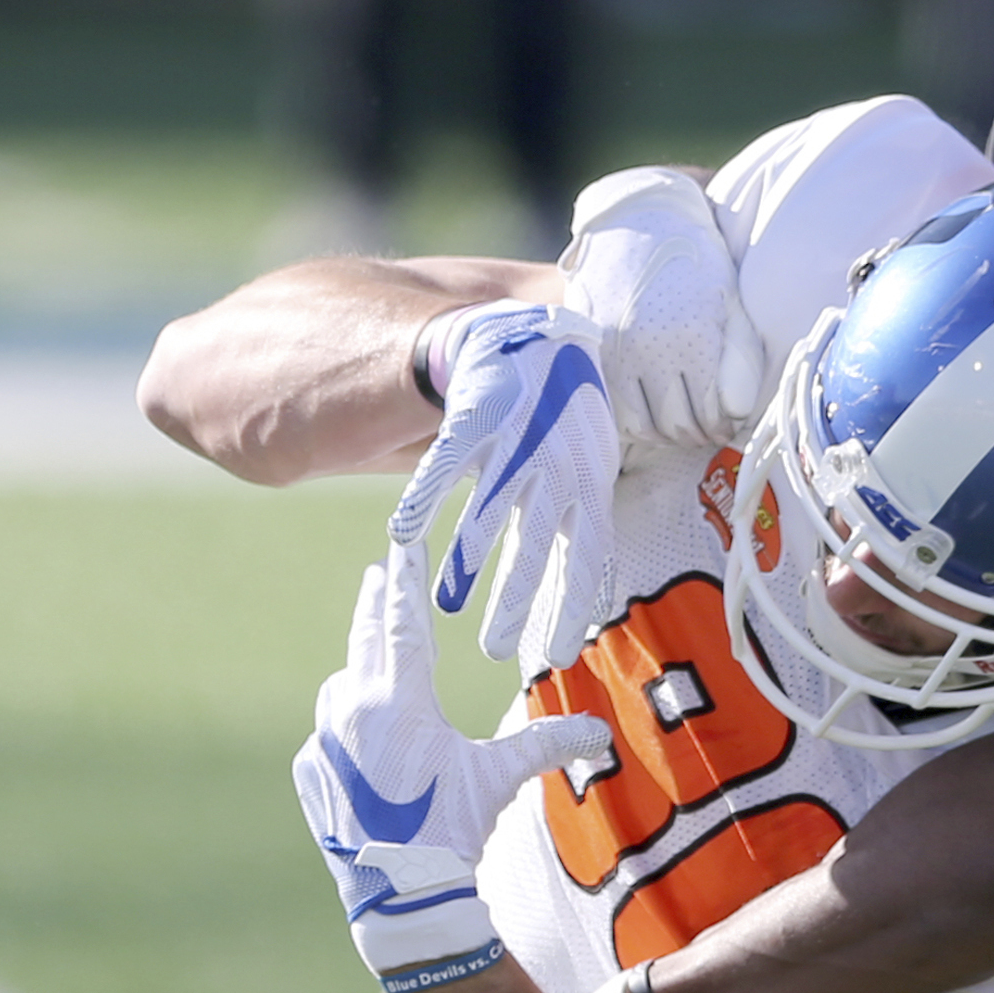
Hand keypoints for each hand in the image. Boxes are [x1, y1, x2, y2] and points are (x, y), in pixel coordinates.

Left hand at [293, 541, 611, 975]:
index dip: (407, 580)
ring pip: (340, 687)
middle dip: (376, 603)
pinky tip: (360, 740)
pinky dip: (344, 727)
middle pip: (365, 639)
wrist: (400, 893)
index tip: (400, 542)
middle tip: (379, 572)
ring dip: (358, 669)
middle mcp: (354, 711)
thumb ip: (547, 744)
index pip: (407, 624)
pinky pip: (326, 734)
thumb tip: (601, 732)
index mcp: (401, 702)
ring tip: (370, 661)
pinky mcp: (311, 772)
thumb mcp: (501, 779)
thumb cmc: (453, 829)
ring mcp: (325, 741)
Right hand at [391, 300, 620, 672]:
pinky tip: (403, 534)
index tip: (559, 655)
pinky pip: (445, 465)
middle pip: (536, 546)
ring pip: (489, 510)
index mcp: (590, 485)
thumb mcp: (590, 469)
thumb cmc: (568, 418)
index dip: (573, 605)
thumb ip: (580, 525)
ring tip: (445, 608)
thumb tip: (589, 594)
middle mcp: (557, 468)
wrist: (539, 337)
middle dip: (515, 601)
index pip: (589, 557)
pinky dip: (423, 499)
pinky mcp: (475, 420)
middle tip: (493, 651)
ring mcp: (516, 444)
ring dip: (468, 561)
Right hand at [562, 167, 771, 455]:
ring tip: (680, 424)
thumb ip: (738, 351)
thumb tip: (740, 406)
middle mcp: (654, 349)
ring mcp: (620, 351)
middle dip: (697, 434)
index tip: (727, 426)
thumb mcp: (728, 298)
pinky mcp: (596, 350)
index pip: (711, 412)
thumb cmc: (694, 257)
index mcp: (695, 337)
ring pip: (644, 425)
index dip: (722, 427)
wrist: (637, 221)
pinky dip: (634, 422)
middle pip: (679, 425)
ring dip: (666, 433)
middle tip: (707, 430)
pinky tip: (650, 414)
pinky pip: (615, 407)